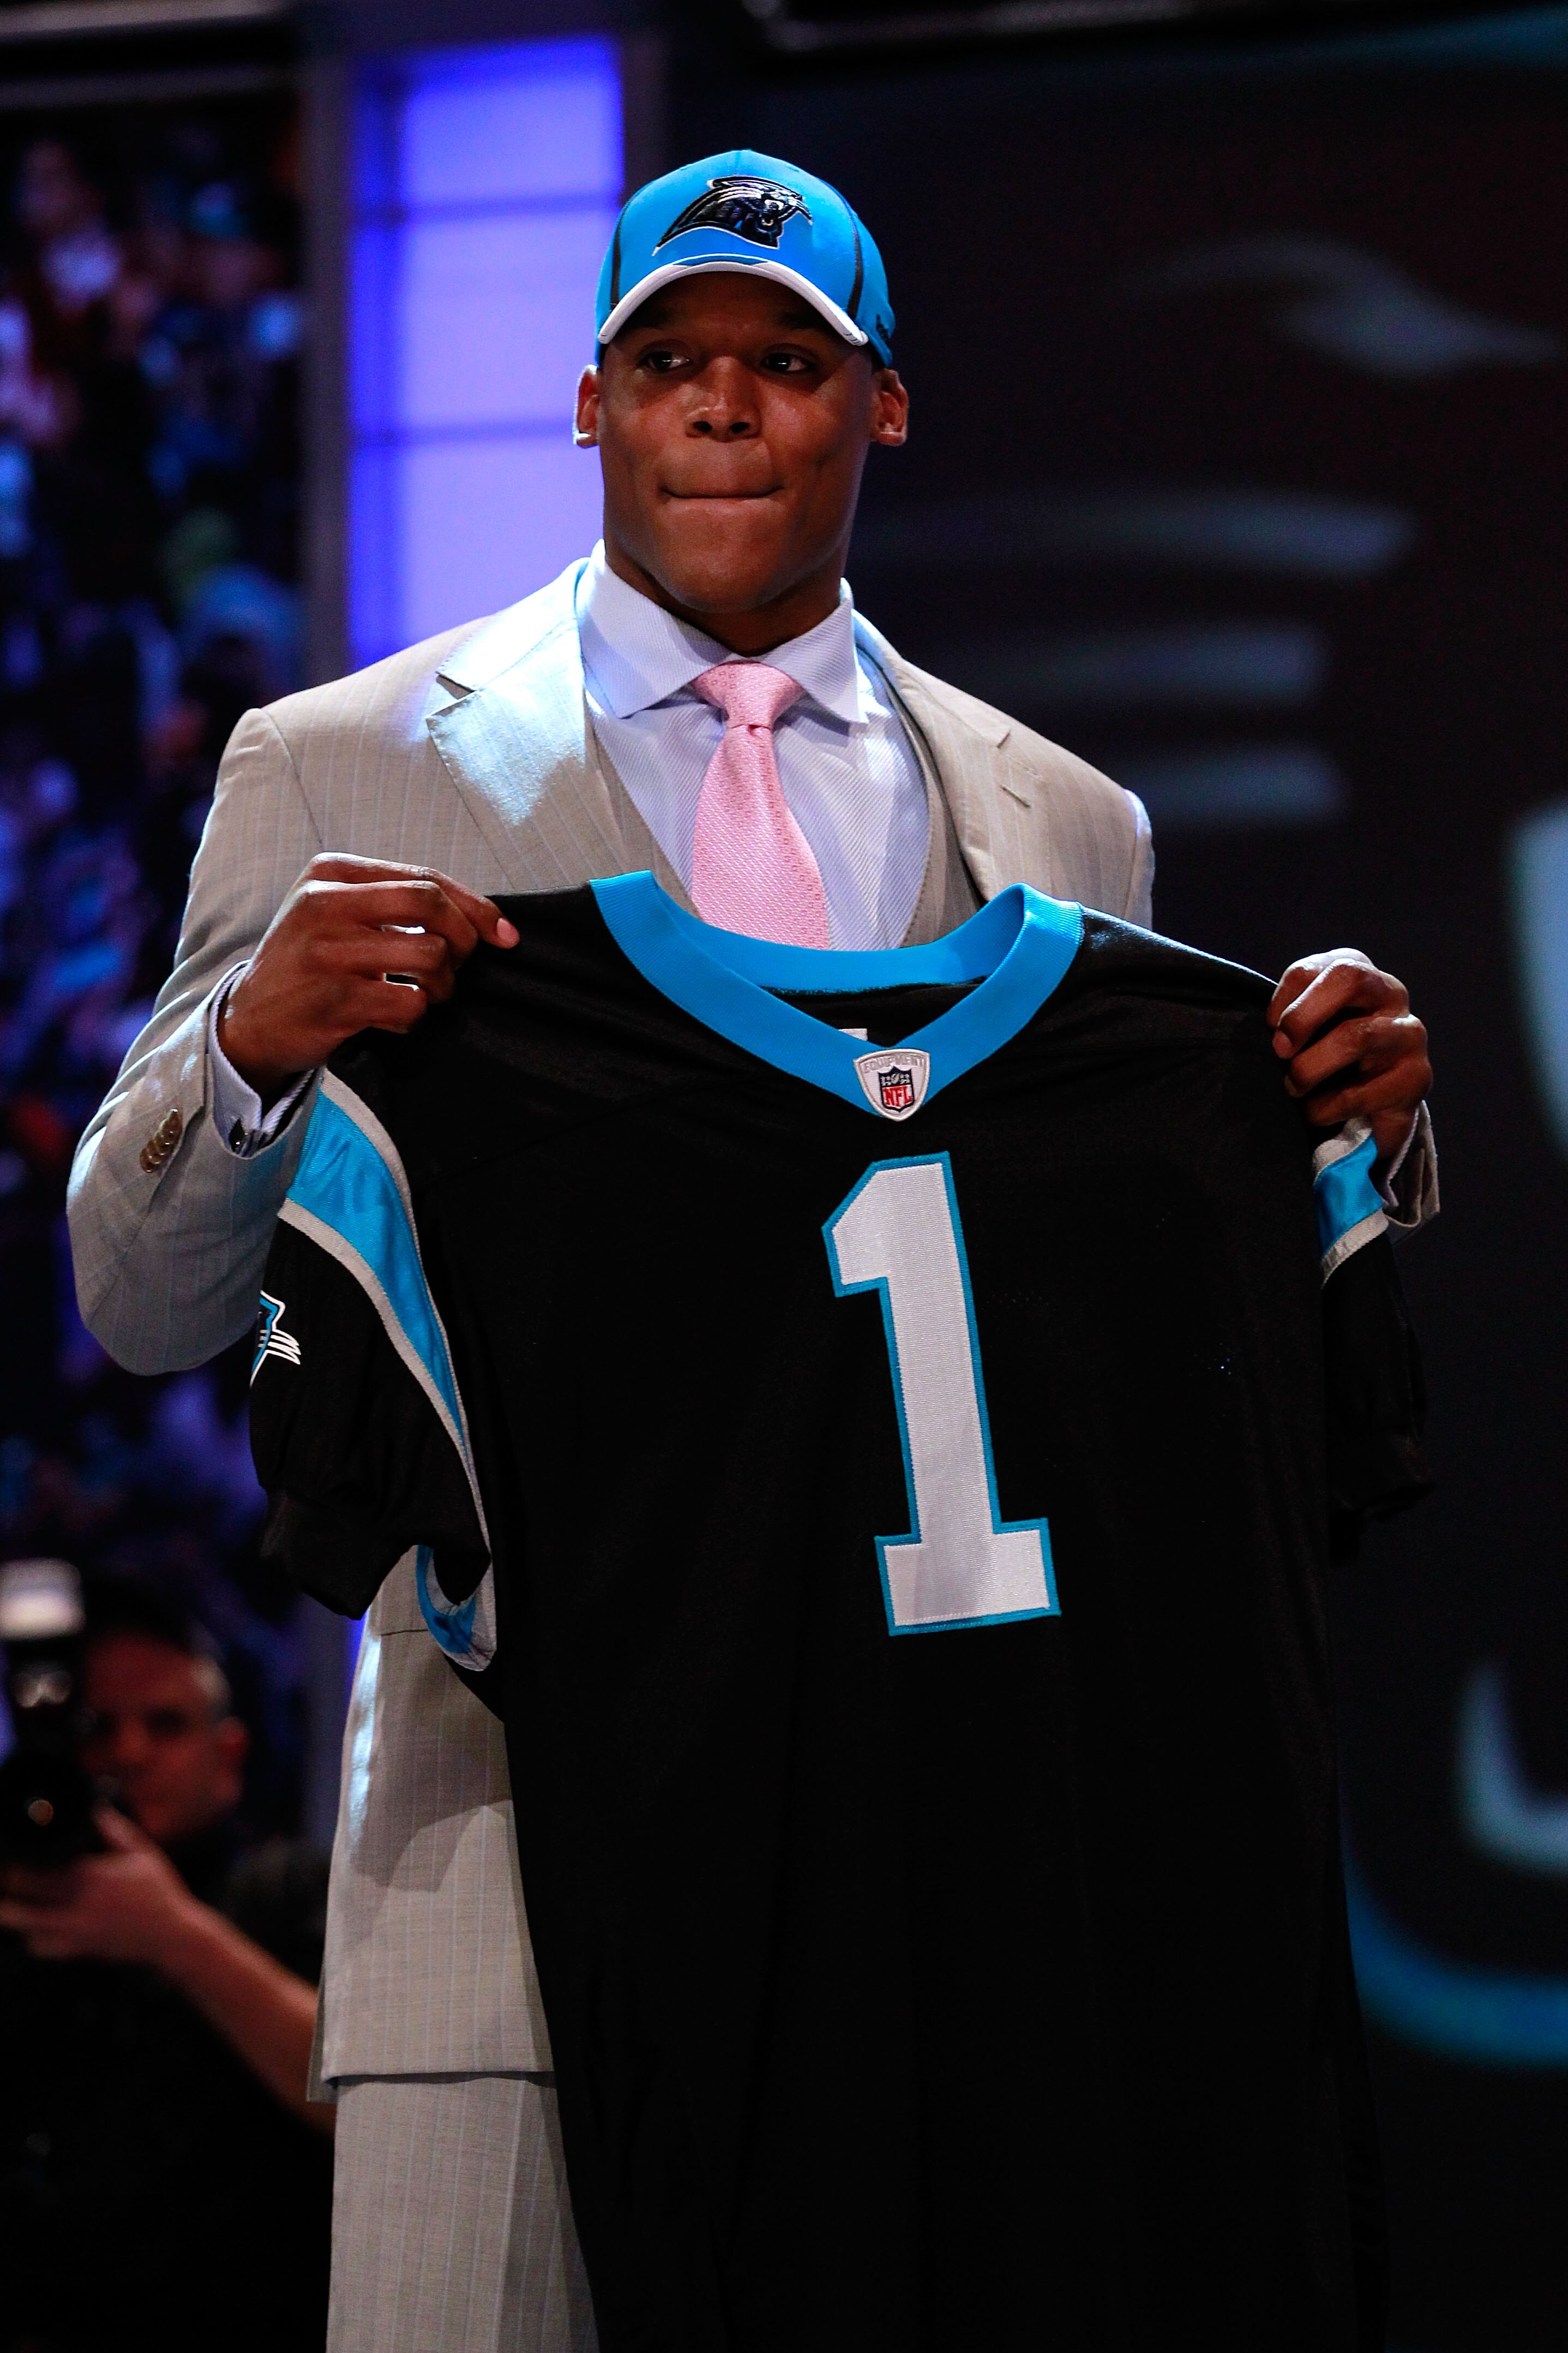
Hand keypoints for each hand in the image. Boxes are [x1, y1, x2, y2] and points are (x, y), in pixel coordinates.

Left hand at [0, 1806, 201, 1966]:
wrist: (171, 1935)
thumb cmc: (159, 1890)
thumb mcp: (142, 1852)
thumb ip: (115, 1829)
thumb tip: (94, 1807)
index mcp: (92, 1878)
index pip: (39, 1873)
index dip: (14, 1867)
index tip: (7, 1858)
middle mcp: (79, 1906)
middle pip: (24, 1901)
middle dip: (7, 1888)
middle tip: (4, 1877)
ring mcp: (76, 1932)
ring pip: (26, 1927)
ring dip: (10, 1915)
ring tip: (3, 1904)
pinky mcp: (78, 1950)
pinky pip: (41, 1948)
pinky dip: (30, 1937)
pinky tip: (29, 1926)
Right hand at [218, 854, 518, 1101]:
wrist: (250, 1020)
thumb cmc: (311, 963)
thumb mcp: (338, 913)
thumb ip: (396, 902)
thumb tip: (485, 919)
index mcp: (331, 872)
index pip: (425, 878)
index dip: (476, 907)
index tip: (505, 934)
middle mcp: (324, 903)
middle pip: (431, 904)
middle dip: (464, 940)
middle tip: (459, 968)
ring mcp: (327, 952)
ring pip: (429, 956)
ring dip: (442, 986)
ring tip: (423, 996)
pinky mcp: (334, 1000)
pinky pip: (410, 1005)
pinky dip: (414, 1018)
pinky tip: (391, 1020)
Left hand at [1268, 950, 1431, 1171]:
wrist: (1376, 1099)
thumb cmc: (1330, 1052)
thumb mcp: (1308, 1026)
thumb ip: (1291, 1015)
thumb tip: (1279, 1038)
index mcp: (1357, 973)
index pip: (1310, 970)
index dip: (1282, 1000)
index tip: (1270, 1029)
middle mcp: (1391, 993)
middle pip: (1349, 977)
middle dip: (1303, 1016)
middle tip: (1280, 1052)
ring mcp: (1408, 1034)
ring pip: (1356, 1036)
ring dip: (1310, 1068)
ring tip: (1294, 1088)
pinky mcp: (1416, 1078)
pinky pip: (1361, 1092)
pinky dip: (1325, 1107)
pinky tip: (1315, 1112)